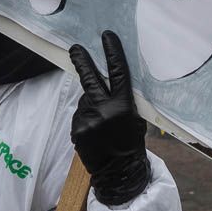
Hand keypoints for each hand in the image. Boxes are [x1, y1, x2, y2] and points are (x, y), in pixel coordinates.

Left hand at [69, 30, 150, 205]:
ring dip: (91, 105)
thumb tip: (111, 83)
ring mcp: (87, 121)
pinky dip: (86, 118)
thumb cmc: (131, 145)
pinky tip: (95, 132)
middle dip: (82, 62)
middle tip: (75, 48)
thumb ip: (124, 102)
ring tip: (102, 123)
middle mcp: (103, 112)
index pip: (118, 74)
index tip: (107, 36)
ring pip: (85, 101)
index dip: (112, 53)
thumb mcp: (136, 121)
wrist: (119, 174)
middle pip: (89, 80)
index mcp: (123, 107)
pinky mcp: (76, 129)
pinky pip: (80, 115)